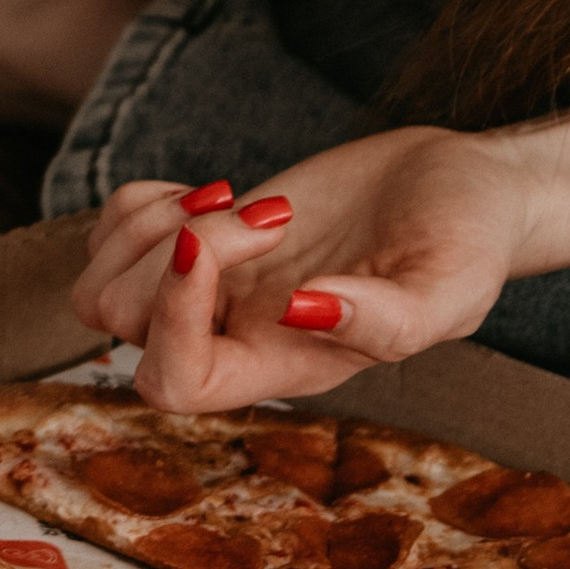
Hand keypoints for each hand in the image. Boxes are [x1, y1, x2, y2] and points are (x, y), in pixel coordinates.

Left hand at [71, 123, 529, 407]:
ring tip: (227, 197)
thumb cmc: (466, 243)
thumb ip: (393, 317)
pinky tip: (206, 191)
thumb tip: (303, 308)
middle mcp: (234, 334)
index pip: (176, 383)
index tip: (206, 242)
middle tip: (263, 214)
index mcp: (284, 366)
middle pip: (121, 326)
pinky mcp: (198, 234)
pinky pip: (112, 230)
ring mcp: (209, 287)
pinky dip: (141, 201)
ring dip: (144, 226)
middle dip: (167, 253)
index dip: (168, 318)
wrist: (459, 186)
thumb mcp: (455, 286)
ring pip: (103, 284)